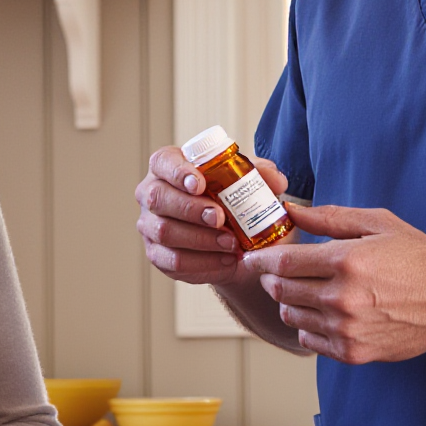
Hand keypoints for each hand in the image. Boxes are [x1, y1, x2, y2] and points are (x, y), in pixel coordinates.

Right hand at [136, 148, 293, 280]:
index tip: (200, 184)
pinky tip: (225, 261)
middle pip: (158, 198)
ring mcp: (150, 225)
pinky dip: (202, 263)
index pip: (163, 162)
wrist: (233, 240)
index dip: (178, 172)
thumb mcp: (250, 182)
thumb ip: (262, 175)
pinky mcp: (157, 254)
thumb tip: (276, 181)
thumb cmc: (233, 200)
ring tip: (230, 243)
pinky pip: (173, 261)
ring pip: (165, 232)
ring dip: (200, 239)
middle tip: (220, 218)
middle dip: (191, 209)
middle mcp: (152, 193)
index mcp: (169, 165)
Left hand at [246, 204, 425, 363]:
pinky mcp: (352, 352)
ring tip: (302, 291)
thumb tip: (292, 210)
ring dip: (288, 302)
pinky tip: (320, 313)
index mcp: (347, 261)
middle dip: (271, 280)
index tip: (251, 259)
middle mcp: (342, 298)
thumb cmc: (419, 260)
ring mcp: (346, 328)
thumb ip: (331, 218)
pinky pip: (309, 340)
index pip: (284, 263)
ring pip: (292, 316)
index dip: (261, 261)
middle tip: (274, 274)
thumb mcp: (379, 224)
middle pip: (282, 290)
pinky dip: (306, 326)